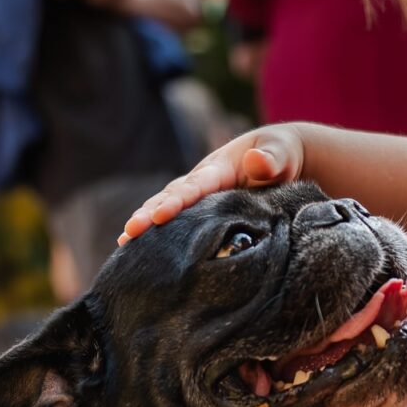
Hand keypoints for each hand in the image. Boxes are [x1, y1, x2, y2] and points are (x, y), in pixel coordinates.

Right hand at [118, 123, 305, 243]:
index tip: (158, 216)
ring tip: (124, 244)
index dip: (176, 202)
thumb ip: (272, 157)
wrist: (282, 160)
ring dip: (145, 226)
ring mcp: (198, 199)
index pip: (194, 187)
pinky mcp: (200, 213)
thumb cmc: (281, 155)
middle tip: (128, 234)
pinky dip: (158, 235)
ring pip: (167, 210)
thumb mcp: (282, 152)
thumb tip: (257, 162)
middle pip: (170, 198)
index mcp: (218, 169)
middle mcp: (201, 183)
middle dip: (148, 215)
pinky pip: (177, 224)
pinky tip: (140, 254)